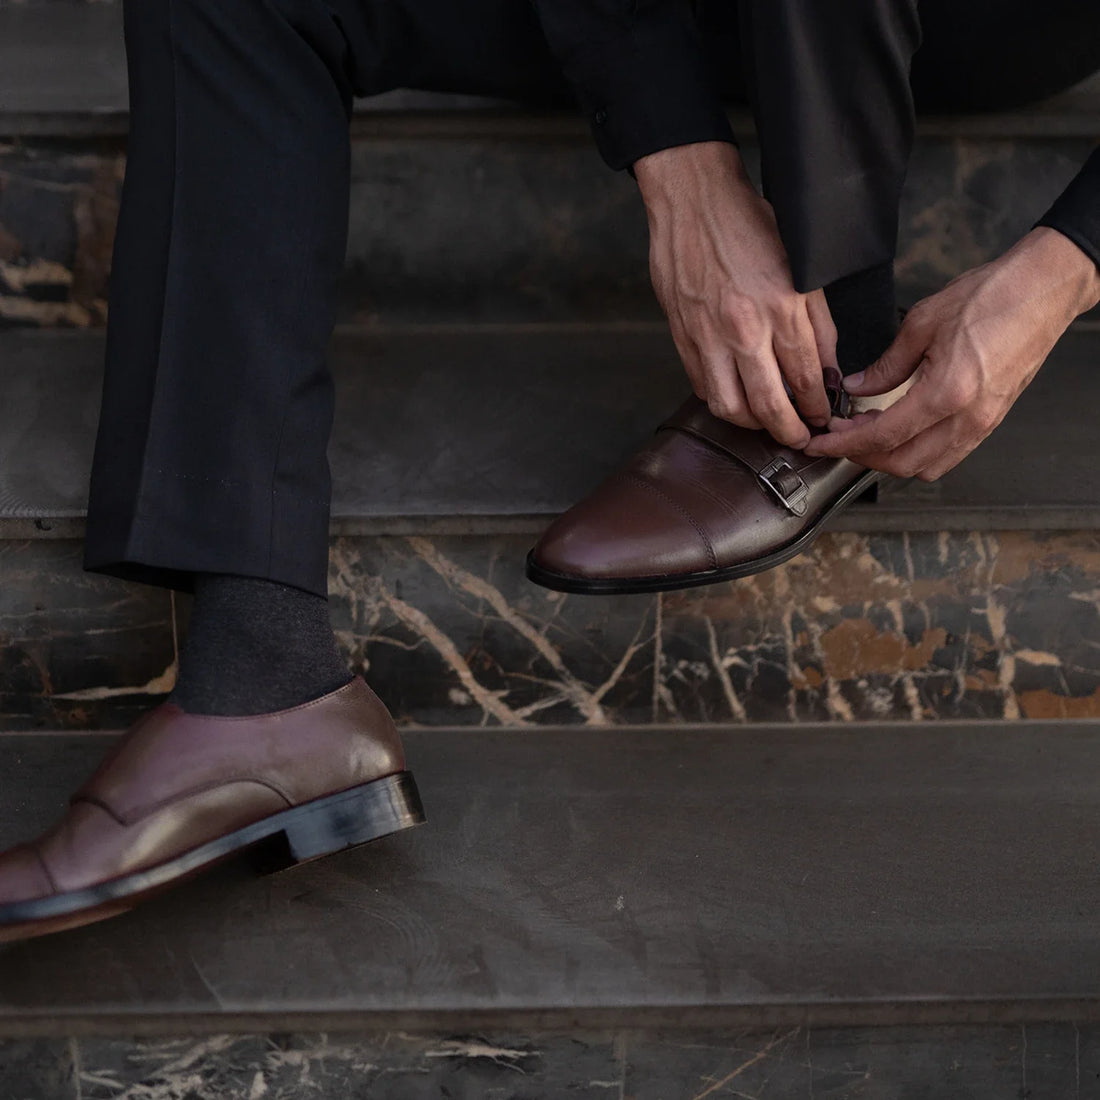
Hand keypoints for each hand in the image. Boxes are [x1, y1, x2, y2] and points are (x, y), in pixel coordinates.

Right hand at [635, 142, 837, 448]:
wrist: (693, 203)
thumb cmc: (749, 224)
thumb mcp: (802, 266)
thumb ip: (818, 321)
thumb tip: (828, 368)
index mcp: (781, 306)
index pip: (807, 377)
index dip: (818, 406)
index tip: (823, 419)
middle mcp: (744, 328)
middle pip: (770, 404)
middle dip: (789, 431)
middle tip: (800, 440)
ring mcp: (708, 336)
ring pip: (730, 406)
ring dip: (751, 424)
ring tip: (765, 422)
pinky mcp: (683, 336)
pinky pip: (702, 385)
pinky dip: (721, 400)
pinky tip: (735, 397)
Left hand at [804, 228, 1099, 479]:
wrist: (1046, 288)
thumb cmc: (993, 295)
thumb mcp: (923, 322)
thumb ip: (885, 365)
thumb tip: (857, 388)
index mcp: (948, 393)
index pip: (882, 437)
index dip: (843, 445)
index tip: (819, 444)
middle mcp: (969, 417)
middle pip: (901, 463)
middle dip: (861, 456)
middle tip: (837, 438)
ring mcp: (984, 423)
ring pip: (926, 466)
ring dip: (889, 457)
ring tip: (866, 432)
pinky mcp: (992, 419)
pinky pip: (948, 453)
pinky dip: (916, 451)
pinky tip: (899, 428)